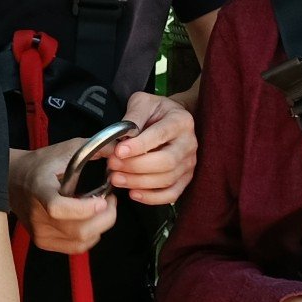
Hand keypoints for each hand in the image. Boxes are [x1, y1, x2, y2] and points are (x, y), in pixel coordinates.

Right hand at [10, 143, 117, 254]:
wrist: (10, 179)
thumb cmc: (40, 164)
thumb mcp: (64, 150)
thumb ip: (93, 149)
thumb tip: (119, 148)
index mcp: (40, 189)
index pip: (58, 208)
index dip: (84, 209)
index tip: (102, 199)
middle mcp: (38, 215)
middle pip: (79, 230)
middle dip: (106, 217)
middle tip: (110, 200)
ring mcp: (40, 232)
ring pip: (81, 241)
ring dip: (101, 226)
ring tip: (102, 209)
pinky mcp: (43, 241)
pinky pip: (76, 247)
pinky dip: (91, 235)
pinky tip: (91, 220)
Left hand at [107, 91, 197, 205]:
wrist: (171, 118)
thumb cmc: (155, 111)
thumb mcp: (143, 102)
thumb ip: (133, 116)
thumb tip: (120, 138)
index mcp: (181, 121)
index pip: (161, 135)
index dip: (139, 146)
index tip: (119, 151)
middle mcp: (189, 143)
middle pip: (166, 162)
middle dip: (136, 166)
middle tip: (113, 165)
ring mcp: (189, 163)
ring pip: (167, 180)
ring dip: (139, 182)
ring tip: (116, 178)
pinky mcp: (185, 178)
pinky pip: (171, 194)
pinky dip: (152, 198)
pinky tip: (133, 193)